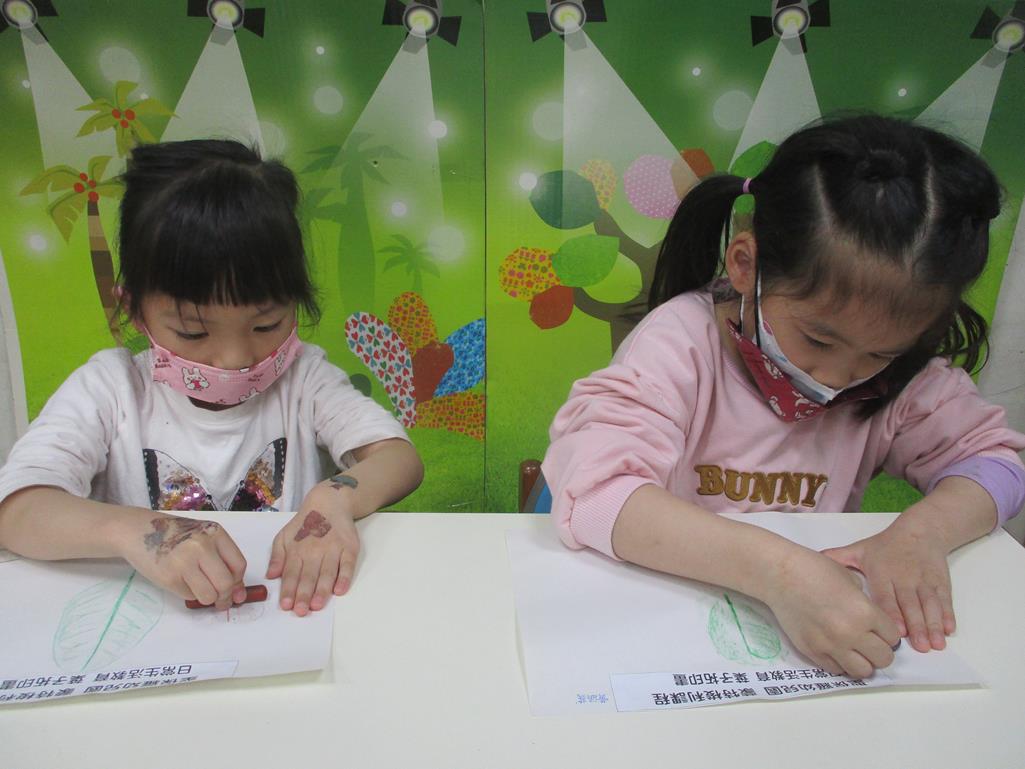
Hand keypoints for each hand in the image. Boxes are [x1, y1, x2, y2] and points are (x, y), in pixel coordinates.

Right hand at [121, 513, 247, 608]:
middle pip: (226, 583)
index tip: (236, 590)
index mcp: (215, 533)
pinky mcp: (169, 577)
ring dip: (208, 599)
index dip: (239, 582)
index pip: (238, 565)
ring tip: (200, 590)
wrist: (137, 531)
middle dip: (226, 598)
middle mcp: (202, 546)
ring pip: (209, 595)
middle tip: (221, 602)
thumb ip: (221, 559)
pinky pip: (189, 596)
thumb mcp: (203, 537)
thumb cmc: (174, 535)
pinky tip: (180, 581)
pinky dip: (189, 594)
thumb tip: (239, 592)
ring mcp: (185, 562)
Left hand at [266, 503, 359, 615]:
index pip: (291, 574)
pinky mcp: (349, 548)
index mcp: (297, 550)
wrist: (330, 502)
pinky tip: (340, 590)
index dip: (289, 590)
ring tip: (317, 605)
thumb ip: (277, 556)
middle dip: (304, 594)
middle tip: (301, 611)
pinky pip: (348, 565)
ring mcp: (333, 549)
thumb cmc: (305, 523)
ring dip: (322, 590)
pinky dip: (345, 578)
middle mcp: (314, 550)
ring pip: (327, 573)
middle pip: (308, 576)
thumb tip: (271, 575)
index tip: (286, 605)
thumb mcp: (284, 535)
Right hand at [766, 547, 899, 677]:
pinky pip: (837, 670)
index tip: (878, 628)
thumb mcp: (850, 579)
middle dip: (880, 650)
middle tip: (869, 641)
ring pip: (862, 671)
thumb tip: (870, 618)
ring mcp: (830, 645)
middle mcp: (851, 633)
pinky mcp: (812, 652)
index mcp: (865, 612)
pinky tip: (835, 648)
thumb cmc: (815, 569)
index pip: (893, 637)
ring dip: (862, 661)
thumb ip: (865, 602)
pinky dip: (840, 662)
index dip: (887, 632)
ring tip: (853, 649)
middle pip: (883, 659)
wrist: (780, 575)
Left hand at [822, 509, 954, 652]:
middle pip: (911, 604)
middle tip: (920, 646)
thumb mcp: (860, 549)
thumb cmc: (886, 545)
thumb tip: (814, 561)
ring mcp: (924, 580)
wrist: (920, 530)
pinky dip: (948, 614)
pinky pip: (945, 599)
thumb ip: (839, 559)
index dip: (893, 613)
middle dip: (917, 625)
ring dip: (934, 624)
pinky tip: (950, 630)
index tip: (896, 631)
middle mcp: (905, 577)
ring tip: (936, 644)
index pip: (887, 596)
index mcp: (882, 572)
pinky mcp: (941, 582)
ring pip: (930, 604)